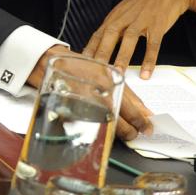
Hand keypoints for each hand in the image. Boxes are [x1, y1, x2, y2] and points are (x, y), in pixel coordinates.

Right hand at [27, 45, 153, 140]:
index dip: (142, 119)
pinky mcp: (72, 107)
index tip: (148, 126)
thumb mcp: (104, 74)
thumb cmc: (78, 66)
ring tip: (124, 134)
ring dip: (118, 132)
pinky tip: (103, 131)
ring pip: (108, 123)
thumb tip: (143, 111)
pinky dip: (99, 129)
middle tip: (136, 133)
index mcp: (109, 78)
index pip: (132, 104)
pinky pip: (90, 124)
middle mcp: (98, 89)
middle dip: (132, 129)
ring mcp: (85, 99)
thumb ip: (125, 92)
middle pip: (122, 118)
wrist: (47, 60)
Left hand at [83, 0, 195, 77]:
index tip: (82, 64)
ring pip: (130, 40)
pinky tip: (146, 72)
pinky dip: (149, 59)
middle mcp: (125, 18)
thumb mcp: (124, 12)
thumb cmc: (144, 2)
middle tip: (96, 71)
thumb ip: (114, 28)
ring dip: (123, 57)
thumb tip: (100, 47)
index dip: (90, 49)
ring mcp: (141, 20)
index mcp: (115, 17)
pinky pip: (153, 44)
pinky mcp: (157, 24)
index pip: (98, 34)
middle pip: (110, 36)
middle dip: (102, 54)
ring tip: (118, 73)